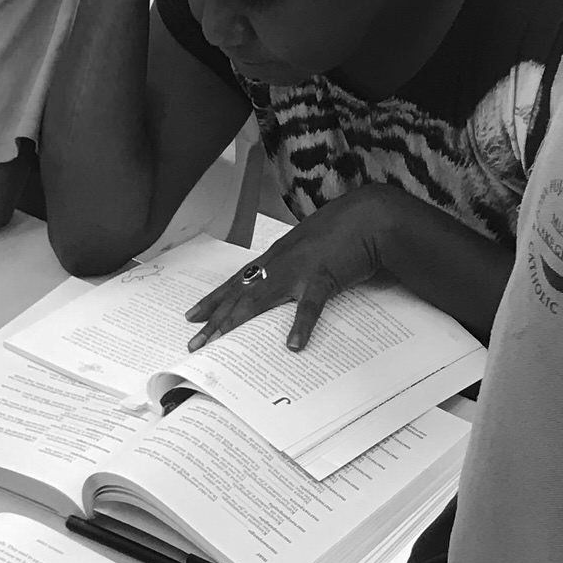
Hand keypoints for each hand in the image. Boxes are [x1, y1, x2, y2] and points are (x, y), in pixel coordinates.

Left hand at [186, 185, 401, 352]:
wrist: (371, 216)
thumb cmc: (344, 229)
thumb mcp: (310, 247)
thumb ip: (296, 264)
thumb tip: (288, 286)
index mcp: (276, 257)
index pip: (236, 282)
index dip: (214, 299)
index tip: (192, 316)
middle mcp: (279, 263)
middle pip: (238, 295)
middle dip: (214, 320)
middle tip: (194, 344)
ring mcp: (298, 270)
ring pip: (258, 299)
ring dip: (236, 322)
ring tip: (220, 344)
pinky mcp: (323, 277)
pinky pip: (310, 306)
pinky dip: (301, 326)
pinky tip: (293, 346)